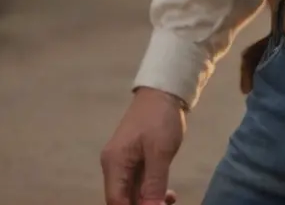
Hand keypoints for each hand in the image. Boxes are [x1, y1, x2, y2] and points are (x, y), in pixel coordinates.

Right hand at [101, 87, 185, 204]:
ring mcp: (123, 162)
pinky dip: (151, 191)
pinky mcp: (134, 159)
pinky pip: (139, 184)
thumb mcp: (160, 153)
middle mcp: (114, 165)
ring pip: (132, 194)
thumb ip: (154, 184)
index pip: (116, 201)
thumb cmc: (160, 118)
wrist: (164, 90)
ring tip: (170, 200)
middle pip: (123, 199)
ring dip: (149, 201)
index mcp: (114, 163)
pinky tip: (168, 194)